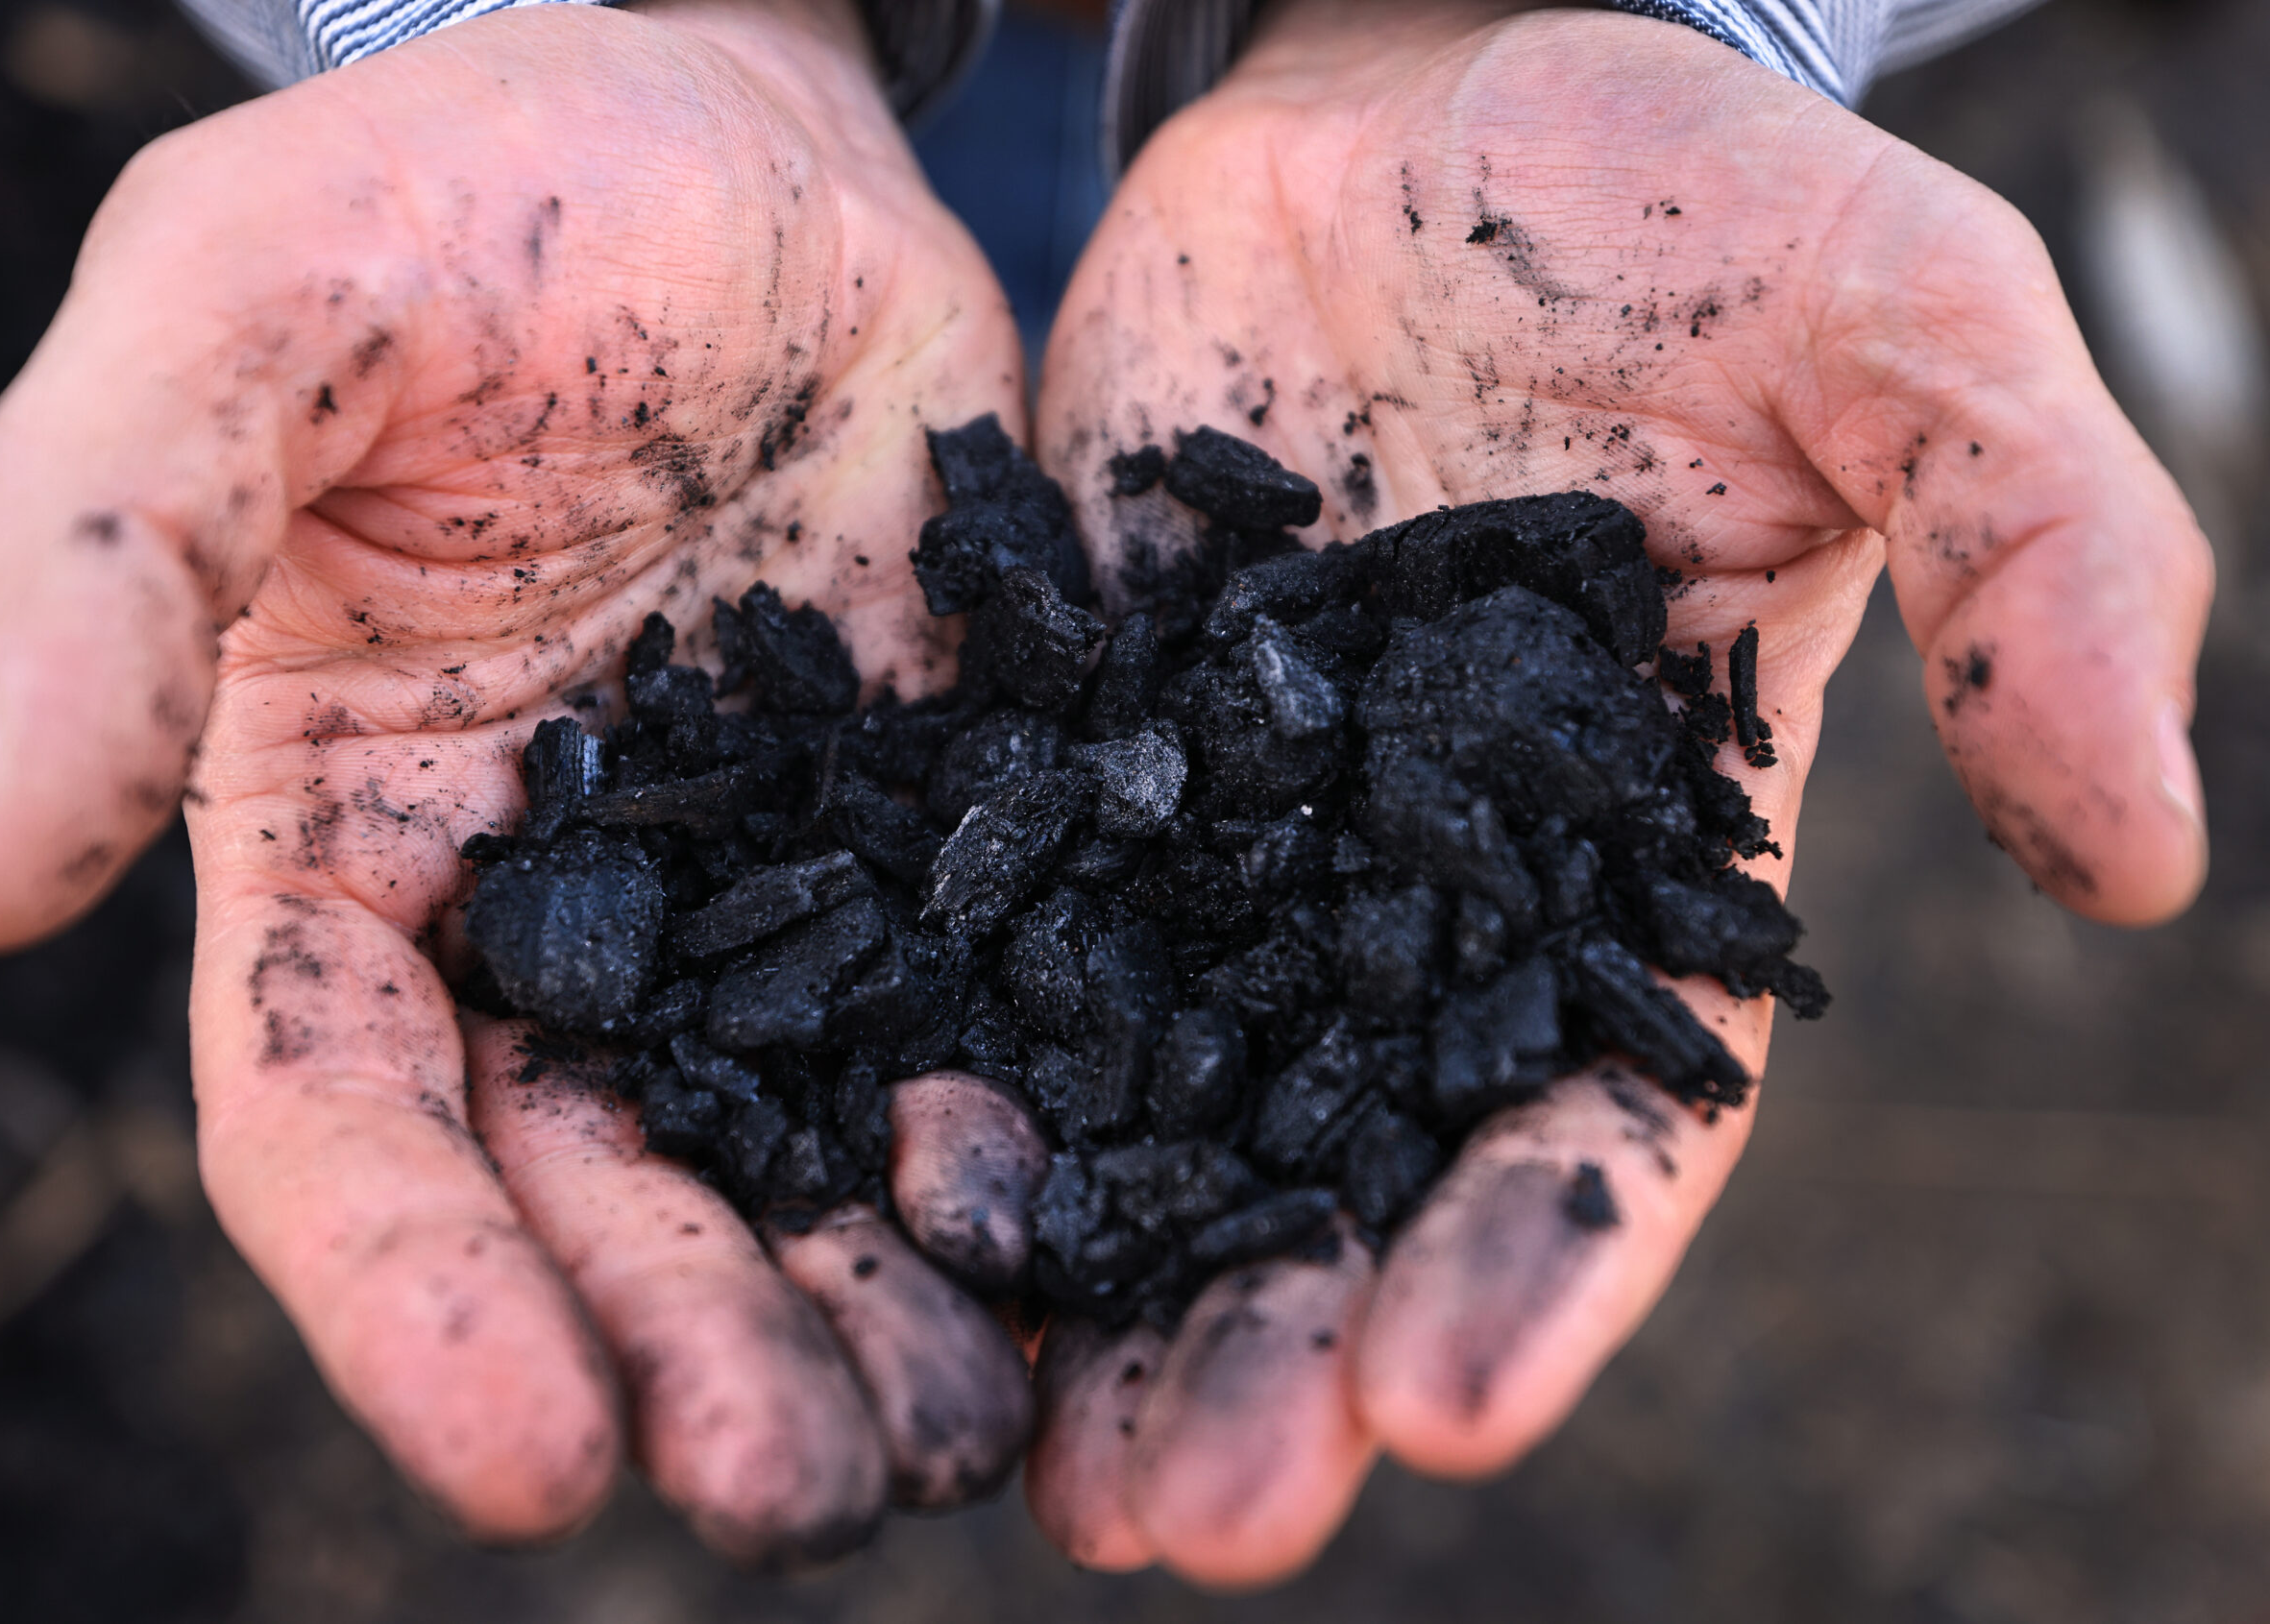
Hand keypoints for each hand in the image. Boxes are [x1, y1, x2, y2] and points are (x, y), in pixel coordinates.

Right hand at [0, 0, 1036, 1560]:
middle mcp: (555, 922)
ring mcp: (771, 896)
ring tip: (948, 1434)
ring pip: (796, 1160)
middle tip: (794, 1489)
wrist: (752, 136)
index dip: (414, 1302)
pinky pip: (987, 1024)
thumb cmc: (467, 193)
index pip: (344, 1128)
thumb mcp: (246, 310)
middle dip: (679, 1351)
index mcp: (346, 849)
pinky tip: (1102, 1252)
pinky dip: (1034, 1153)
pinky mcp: (953, 842)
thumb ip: (102, 570)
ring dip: (863, 1310)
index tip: (524, 1461)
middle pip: (593, 1195)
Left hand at [1021, 0, 2211, 1583]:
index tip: (1452, 1407)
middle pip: (1354, 1170)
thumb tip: (2152, 856)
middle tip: (1189, 1518)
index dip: (1540, 1262)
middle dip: (1283, 1349)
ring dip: (1098, 1292)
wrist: (1408, 70)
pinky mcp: (1060, 747)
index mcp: (1623, 853)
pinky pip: (993, 939)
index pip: (1607, 1108)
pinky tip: (877, 1206)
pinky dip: (946, 1077)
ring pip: (1157, 1108)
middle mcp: (1412, 891)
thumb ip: (2037, 559)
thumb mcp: (1895, 328)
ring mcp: (1219, 831)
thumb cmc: (1670, 190)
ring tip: (1026, 1468)